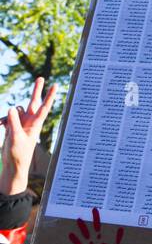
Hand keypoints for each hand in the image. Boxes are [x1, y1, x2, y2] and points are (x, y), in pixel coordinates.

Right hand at [0, 78, 57, 195]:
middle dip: (36, 90)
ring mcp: (21, 124)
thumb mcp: (15, 138)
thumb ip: (14, 123)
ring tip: (6, 128)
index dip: (49, 96)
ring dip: (10, 114)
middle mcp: (29, 122)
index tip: (55, 85)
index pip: (43, 107)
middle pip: (33, 102)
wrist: (13, 165)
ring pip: (17, 110)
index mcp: (35, 125)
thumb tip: (12, 107)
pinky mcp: (13, 127)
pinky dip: (3, 120)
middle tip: (41, 78)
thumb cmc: (18, 154)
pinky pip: (7, 118)